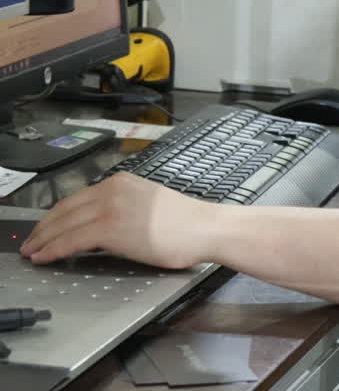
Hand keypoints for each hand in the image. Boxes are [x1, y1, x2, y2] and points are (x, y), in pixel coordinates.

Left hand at [20, 174, 217, 268]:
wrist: (205, 229)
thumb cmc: (187, 223)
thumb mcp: (149, 204)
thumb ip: (124, 208)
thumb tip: (103, 226)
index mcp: (122, 182)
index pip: (77, 198)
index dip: (55, 216)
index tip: (45, 227)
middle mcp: (112, 189)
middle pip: (64, 209)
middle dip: (43, 228)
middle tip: (31, 242)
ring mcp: (110, 207)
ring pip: (63, 224)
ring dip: (43, 240)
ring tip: (32, 252)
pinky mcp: (110, 228)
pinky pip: (71, 240)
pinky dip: (53, 250)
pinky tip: (45, 257)